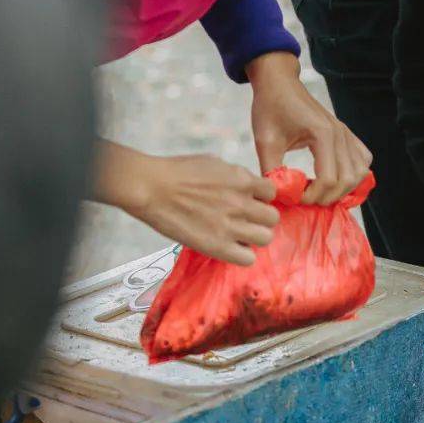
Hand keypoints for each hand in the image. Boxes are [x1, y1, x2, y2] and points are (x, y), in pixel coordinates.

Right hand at [94, 143, 278, 265]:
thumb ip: (237, 176)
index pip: (272, 193)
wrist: (151, 187)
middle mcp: (241, 203)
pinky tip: (229, 247)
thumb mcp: (215, 164)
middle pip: (272, 218)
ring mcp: (231, 226)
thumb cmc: (177, 172)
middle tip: (245, 220)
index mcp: (242, 180)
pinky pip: (248, 258)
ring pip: (265, 238)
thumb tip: (249, 185)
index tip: (250, 200)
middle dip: (261, 218)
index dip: (261, 197)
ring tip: (238, 235)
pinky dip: (242, 255)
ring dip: (254, 237)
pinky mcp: (217, 246)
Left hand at [247, 52, 371, 205]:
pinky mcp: (347, 134)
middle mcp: (340, 134)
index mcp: (322, 135)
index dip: (313, 196)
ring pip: (361, 173)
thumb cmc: (271, 108)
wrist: (279, 84)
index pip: (328, 179)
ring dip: (343, 189)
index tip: (295, 198)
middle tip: (306, 198)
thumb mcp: (265, 141)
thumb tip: (277, 196)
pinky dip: (354, 175)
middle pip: (347, 180)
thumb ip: (272, 170)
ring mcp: (347, 134)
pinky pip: (363, 160)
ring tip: (321, 192)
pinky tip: (336, 179)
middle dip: (327, 197)